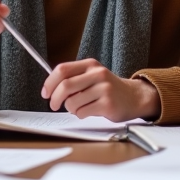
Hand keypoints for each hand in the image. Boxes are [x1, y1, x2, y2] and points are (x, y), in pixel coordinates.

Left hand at [41, 59, 160, 121]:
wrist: (134, 97)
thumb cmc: (108, 88)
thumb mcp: (93, 75)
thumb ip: (74, 78)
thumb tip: (50, 88)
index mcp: (90, 65)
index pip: (62, 69)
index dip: (49, 82)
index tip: (45, 93)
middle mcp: (97, 74)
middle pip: (65, 86)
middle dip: (55, 99)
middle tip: (54, 105)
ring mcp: (104, 89)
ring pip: (72, 102)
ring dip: (70, 108)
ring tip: (78, 107)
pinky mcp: (107, 104)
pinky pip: (82, 112)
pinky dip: (80, 114)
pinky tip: (88, 111)